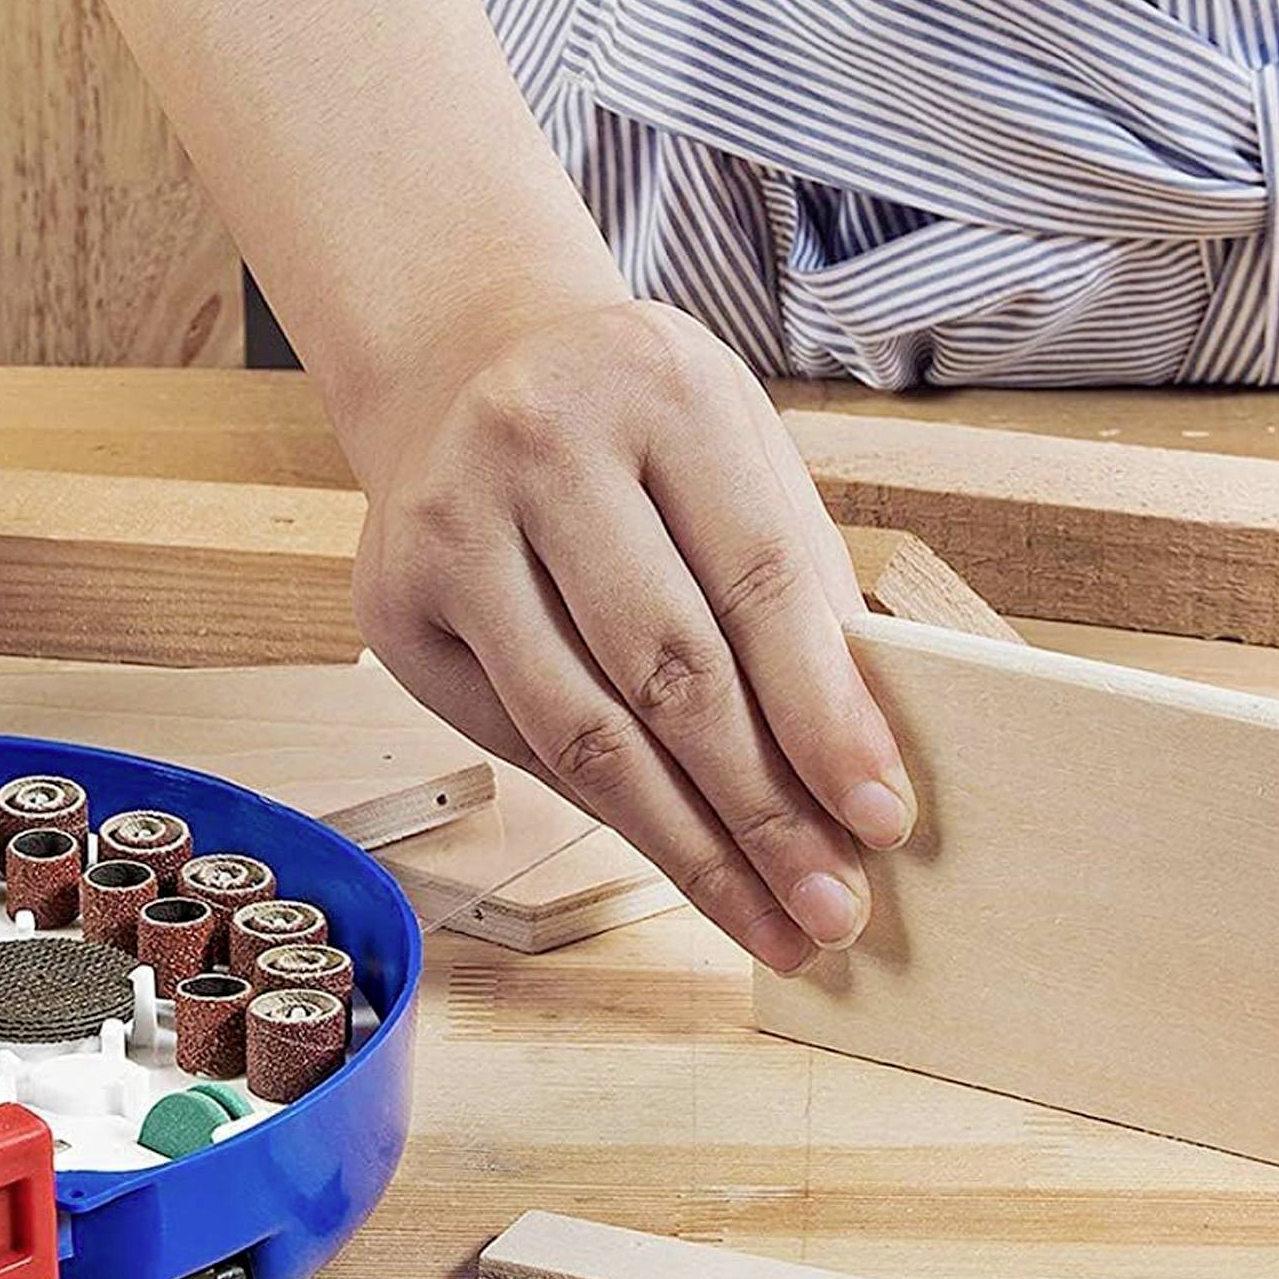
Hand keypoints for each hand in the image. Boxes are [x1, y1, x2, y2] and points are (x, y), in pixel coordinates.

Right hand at [350, 299, 915, 971]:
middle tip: (831, 906)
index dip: (827, 717)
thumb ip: (796, 577)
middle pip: (668, 672)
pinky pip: (519, 741)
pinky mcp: (395, 606)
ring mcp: (450, 527)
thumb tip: (858, 754)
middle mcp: (540, 446)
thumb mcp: (735, 446)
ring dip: (686, 848)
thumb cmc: (632, 417)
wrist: (464, 359)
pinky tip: (679, 856)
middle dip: (763, 812)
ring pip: (581, 732)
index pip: (760, 584)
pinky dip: (609, 812)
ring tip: (766, 919)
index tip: (882, 819)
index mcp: (661, 390)